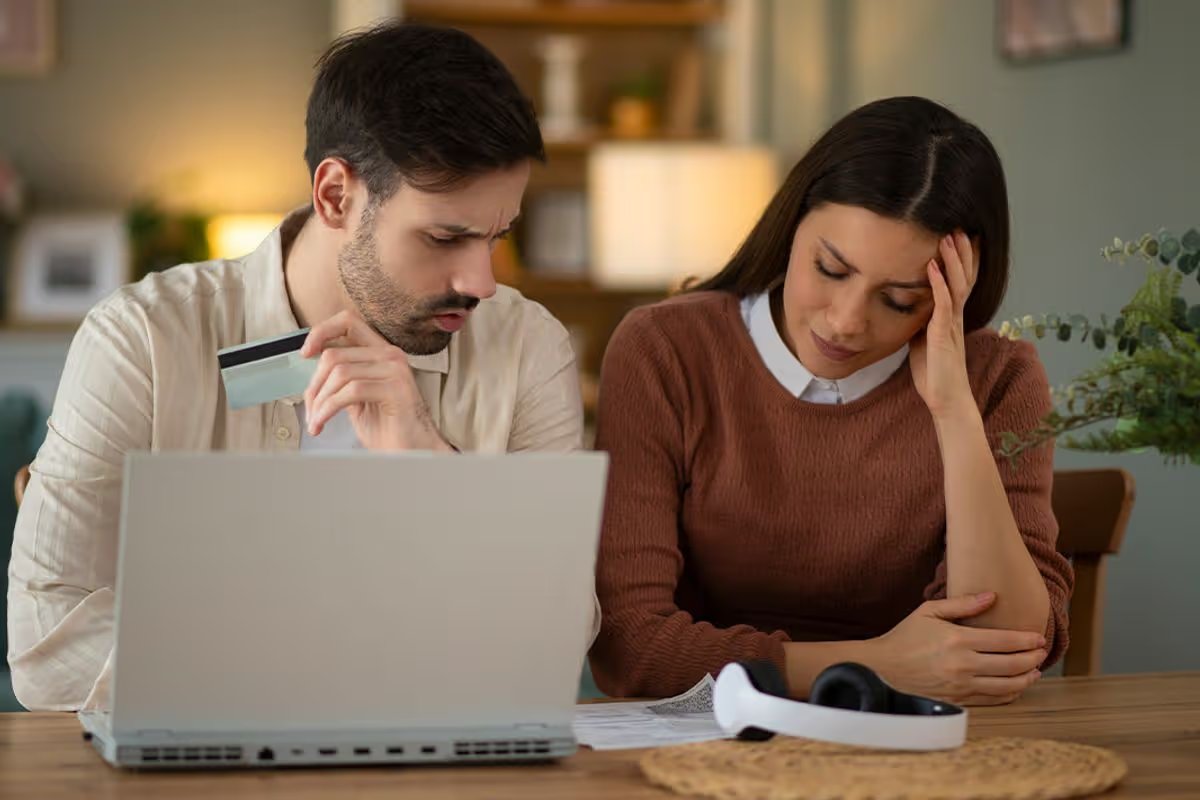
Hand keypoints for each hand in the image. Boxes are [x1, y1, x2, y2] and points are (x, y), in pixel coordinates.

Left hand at [301, 310, 451, 451]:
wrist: (412, 453)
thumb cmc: (387, 429)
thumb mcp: (357, 397)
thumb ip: (342, 377)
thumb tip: (313, 368)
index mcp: (381, 352)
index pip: (348, 322)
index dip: (321, 332)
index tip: (305, 353)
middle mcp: (390, 355)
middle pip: (335, 355)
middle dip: (314, 385)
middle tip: (310, 410)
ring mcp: (395, 370)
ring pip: (340, 373)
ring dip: (320, 401)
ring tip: (316, 421)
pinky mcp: (396, 388)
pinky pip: (350, 391)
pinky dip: (328, 409)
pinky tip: (323, 423)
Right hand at [865, 592, 1045, 705]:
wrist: (882, 667)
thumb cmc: (904, 637)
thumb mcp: (928, 611)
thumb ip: (962, 604)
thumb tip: (992, 596)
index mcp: (958, 640)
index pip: (1005, 641)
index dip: (1027, 640)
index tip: (1039, 637)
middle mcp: (963, 665)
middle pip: (1012, 665)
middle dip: (1032, 659)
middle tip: (1041, 653)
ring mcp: (961, 686)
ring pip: (1006, 686)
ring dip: (1026, 678)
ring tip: (1034, 671)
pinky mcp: (957, 700)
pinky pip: (992, 700)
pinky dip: (1009, 694)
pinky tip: (1015, 686)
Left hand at [909, 231, 977, 420]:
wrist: (946, 399)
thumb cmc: (934, 372)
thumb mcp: (923, 340)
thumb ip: (920, 321)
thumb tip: (906, 307)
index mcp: (951, 316)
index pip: (960, 281)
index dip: (962, 259)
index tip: (958, 236)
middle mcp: (955, 316)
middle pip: (964, 276)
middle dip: (962, 251)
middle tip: (958, 226)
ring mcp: (951, 324)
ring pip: (957, 285)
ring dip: (952, 260)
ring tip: (948, 237)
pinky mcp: (944, 335)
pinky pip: (943, 304)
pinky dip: (939, 284)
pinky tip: (933, 267)